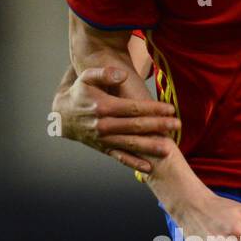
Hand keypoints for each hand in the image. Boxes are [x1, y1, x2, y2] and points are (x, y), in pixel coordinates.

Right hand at [53, 66, 179, 171]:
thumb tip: (122, 75)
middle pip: (136, 126)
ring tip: (168, 149)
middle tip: (177, 125)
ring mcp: (104, 139)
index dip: (153, 109)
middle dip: (158, 126)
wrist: (63, 115)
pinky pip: (120, 157)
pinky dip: (133, 163)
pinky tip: (148, 167)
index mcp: (103, 107)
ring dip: (150, 146)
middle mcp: (104, 125)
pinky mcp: (103, 148)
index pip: (133, 108)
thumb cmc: (79, 92)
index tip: (170, 109)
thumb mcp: (86, 77)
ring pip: (131, 144)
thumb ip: (103, 73)